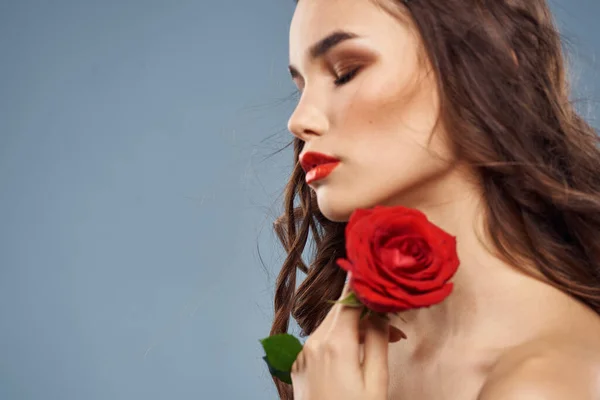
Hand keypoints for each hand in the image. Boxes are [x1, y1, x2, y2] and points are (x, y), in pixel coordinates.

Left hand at [290, 274, 402, 399]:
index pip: (349, 300)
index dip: (362, 284)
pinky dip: (338, 340)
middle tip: (394, 329)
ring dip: (353, 327)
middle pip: (341, 312)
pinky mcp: (297, 364)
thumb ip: (376, 341)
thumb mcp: (376, 381)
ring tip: (380, 343)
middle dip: (366, 312)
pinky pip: (320, 341)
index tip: (372, 268)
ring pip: (331, 325)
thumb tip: (379, 312)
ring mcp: (302, 353)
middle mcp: (313, 343)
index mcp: (334, 344)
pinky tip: (355, 355)